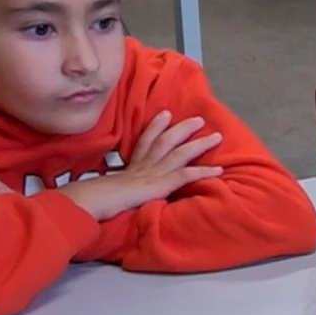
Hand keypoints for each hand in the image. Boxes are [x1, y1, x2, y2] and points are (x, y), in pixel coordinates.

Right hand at [63, 110, 221, 220]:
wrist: (96, 200)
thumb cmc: (98, 197)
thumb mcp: (111, 186)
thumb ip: (120, 184)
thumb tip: (120, 189)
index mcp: (132, 165)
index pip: (145, 140)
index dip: (156, 126)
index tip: (165, 114)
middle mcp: (145, 164)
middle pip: (166, 140)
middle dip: (183, 128)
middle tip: (199, 119)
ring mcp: (154, 172)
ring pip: (181, 152)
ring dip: (200, 144)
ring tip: (217, 137)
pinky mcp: (161, 183)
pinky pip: (187, 175)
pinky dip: (204, 172)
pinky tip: (219, 170)